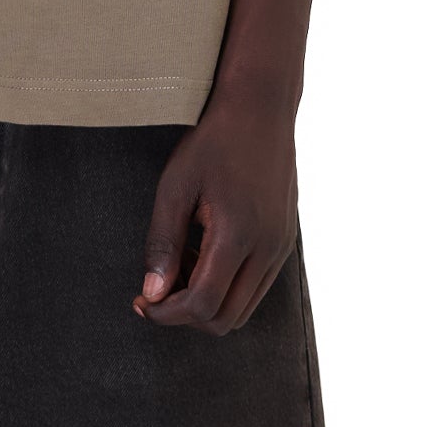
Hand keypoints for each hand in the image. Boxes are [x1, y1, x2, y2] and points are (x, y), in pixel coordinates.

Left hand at [135, 86, 300, 333]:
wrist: (261, 108)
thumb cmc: (213, 141)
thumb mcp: (176, 185)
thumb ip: (163, 241)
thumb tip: (153, 292)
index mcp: (237, 235)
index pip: (202, 305)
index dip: (167, 312)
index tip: (142, 300)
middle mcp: (267, 249)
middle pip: (226, 318)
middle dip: (185, 313)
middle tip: (156, 287)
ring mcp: (281, 246)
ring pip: (244, 308)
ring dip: (207, 300)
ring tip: (180, 261)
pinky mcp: (285, 240)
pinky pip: (256, 285)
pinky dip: (227, 285)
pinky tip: (203, 249)